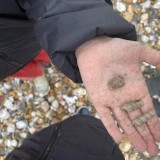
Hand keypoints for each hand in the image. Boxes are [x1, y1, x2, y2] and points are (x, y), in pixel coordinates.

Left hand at [76, 36, 159, 154]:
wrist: (94, 47)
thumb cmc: (115, 49)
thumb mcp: (139, 52)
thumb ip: (154, 58)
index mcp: (135, 88)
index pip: (147, 110)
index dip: (153, 123)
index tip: (159, 136)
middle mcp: (124, 96)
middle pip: (136, 119)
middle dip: (145, 134)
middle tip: (153, 151)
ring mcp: (111, 99)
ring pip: (123, 120)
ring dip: (132, 134)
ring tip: (141, 149)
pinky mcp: (98, 99)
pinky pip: (105, 115)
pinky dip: (111, 126)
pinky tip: (119, 138)